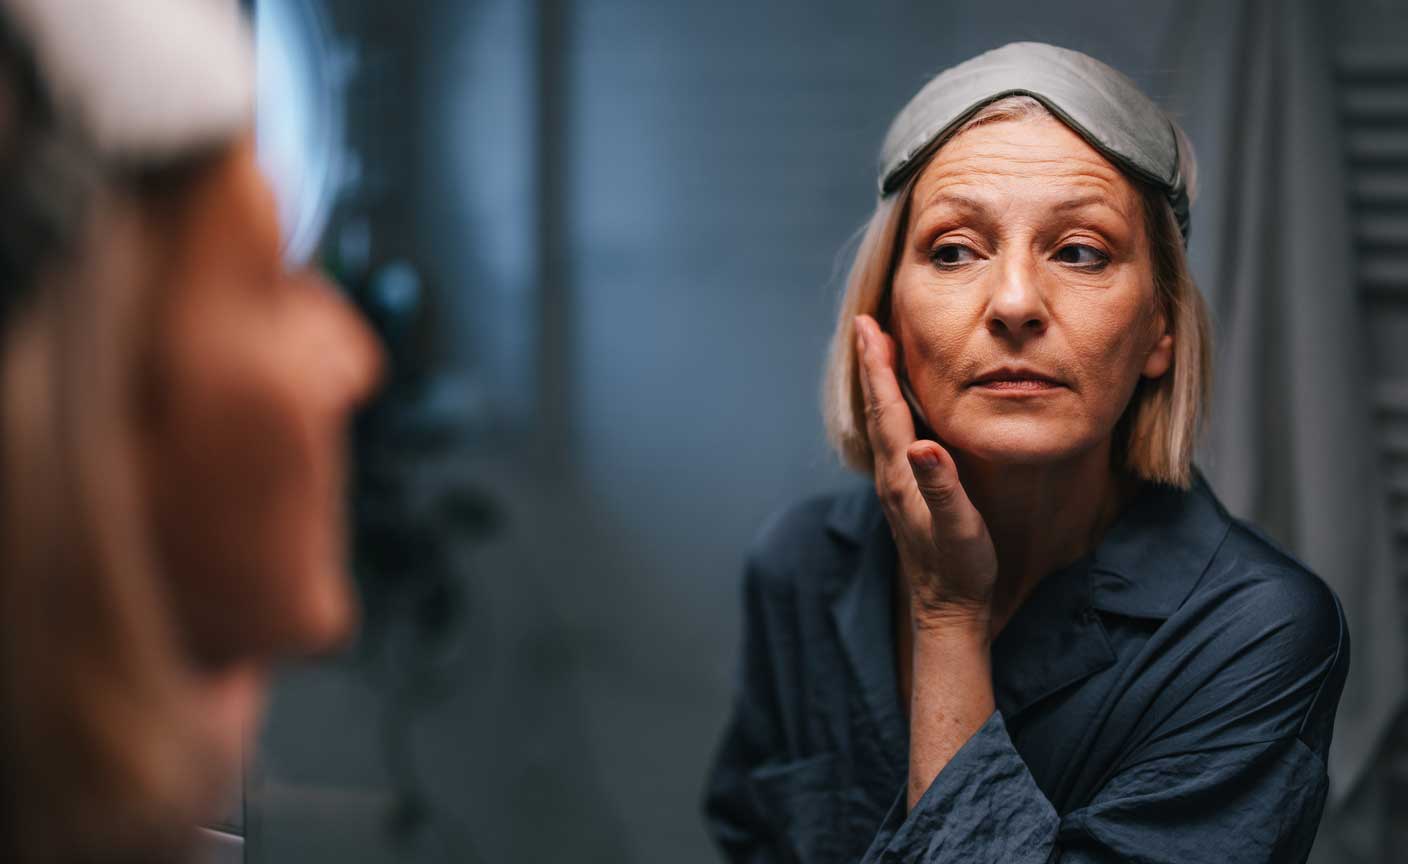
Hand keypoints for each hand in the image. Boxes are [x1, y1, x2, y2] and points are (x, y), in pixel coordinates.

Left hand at [854, 315, 997, 631]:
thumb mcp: (959, 528)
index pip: (887, 409)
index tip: (868, 326)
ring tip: (878, 352)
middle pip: (877, 409)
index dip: (878, 366)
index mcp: (902, 475)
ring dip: (879, 384)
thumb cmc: (960, 570)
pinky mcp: (906, 495)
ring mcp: (895, 486)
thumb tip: (924, 444)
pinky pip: (893, 438)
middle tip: (867, 323)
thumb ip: (942, 486)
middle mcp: (891, 476)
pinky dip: (892, 410)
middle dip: (872, 364)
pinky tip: (900, 406)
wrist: (948, 612)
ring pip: (882, 423)